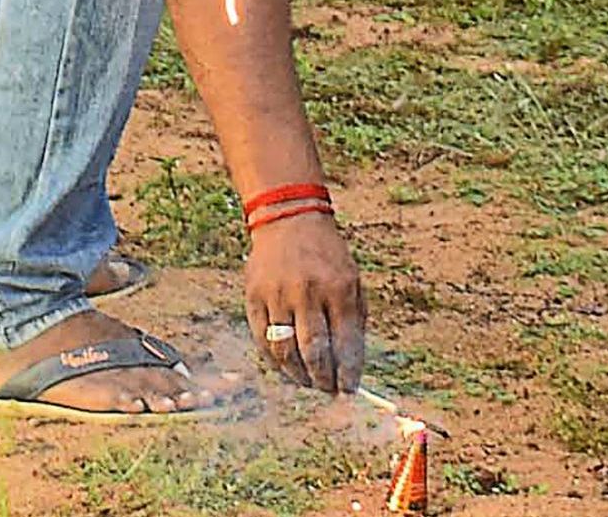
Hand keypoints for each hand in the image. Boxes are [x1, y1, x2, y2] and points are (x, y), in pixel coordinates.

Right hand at [244, 212, 366, 395]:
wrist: (288, 219)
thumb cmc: (327, 255)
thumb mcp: (352, 280)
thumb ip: (353, 321)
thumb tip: (351, 365)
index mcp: (338, 289)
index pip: (345, 344)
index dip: (348, 374)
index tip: (349, 390)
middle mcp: (307, 293)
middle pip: (314, 352)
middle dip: (323, 379)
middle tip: (328, 389)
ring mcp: (277, 295)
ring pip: (285, 350)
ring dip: (298, 375)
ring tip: (308, 382)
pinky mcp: (254, 296)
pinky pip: (262, 338)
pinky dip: (274, 360)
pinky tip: (285, 367)